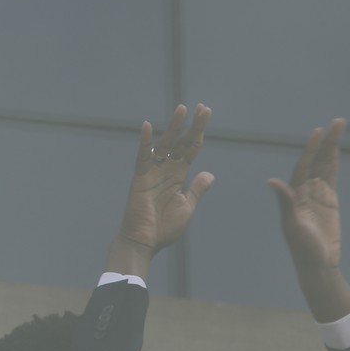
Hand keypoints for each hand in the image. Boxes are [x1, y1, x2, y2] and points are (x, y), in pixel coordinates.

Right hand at [109, 104, 214, 276]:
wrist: (145, 242)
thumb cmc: (164, 228)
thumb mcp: (187, 207)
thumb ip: (197, 189)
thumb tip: (209, 173)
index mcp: (177, 176)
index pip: (190, 150)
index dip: (199, 133)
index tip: (206, 116)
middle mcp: (165, 170)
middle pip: (181, 143)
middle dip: (192, 126)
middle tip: (203, 108)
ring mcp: (152, 172)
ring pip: (165, 145)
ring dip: (173, 127)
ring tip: (183, 109)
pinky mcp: (140, 178)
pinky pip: (142, 157)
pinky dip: (145, 142)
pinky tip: (148, 126)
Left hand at [269, 119, 343, 273]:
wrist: (316, 262)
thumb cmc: (302, 247)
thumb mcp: (292, 225)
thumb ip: (286, 202)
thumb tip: (272, 181)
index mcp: (295, 194)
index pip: (304, 166)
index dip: (311, 149)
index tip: (318, 132)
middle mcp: (305, 190)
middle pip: (317, 160)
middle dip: (326, 142)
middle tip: (337, 122)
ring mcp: (318, 194)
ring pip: (326, 165)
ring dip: (332, 147)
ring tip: (338, 127)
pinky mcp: (329, 200)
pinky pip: (332, 176)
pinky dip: (334, 162)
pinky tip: (335, 150)